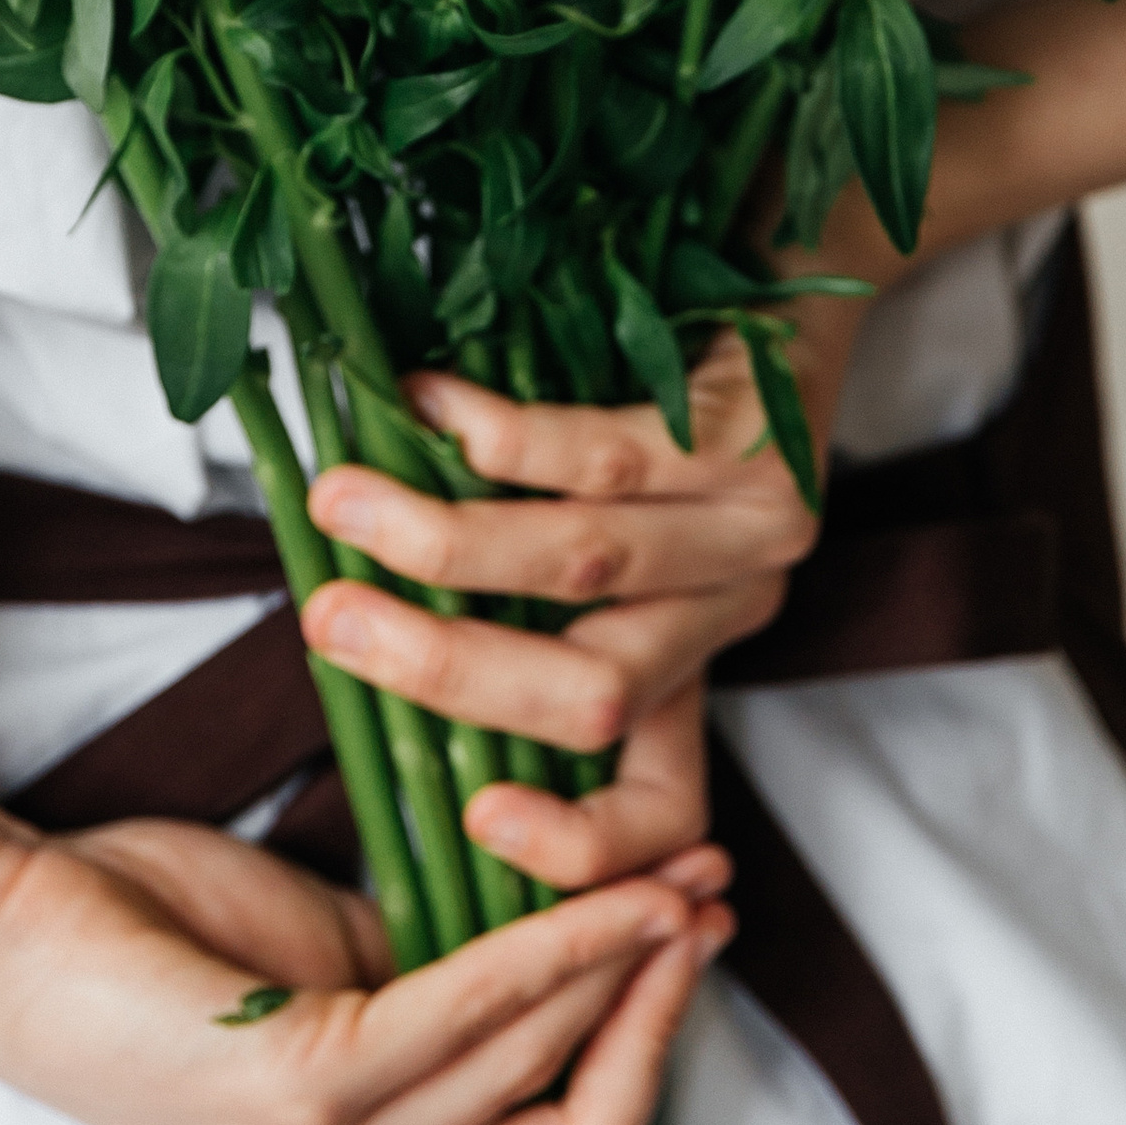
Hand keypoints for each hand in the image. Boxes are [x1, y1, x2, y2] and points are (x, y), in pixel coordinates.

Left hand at [0, 811, 732, 1124]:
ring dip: (633, 967)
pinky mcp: (296, 1089)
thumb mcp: (341, 998)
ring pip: (544, 1086)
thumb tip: (584, 972)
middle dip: (662, 1043)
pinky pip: (477, 1019)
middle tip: (703, 927)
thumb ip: (453, 1019)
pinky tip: (607, 887)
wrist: (12, 925)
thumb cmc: (162, 947)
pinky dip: (563, 946)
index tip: (654, 1110)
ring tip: (683, 877)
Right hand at [301, 319, 849, 893]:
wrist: (798, 278)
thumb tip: (347, 624)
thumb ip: (506, 596)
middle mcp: (731, 611)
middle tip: (327, 621)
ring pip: (583, 569)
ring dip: (441, 545)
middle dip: (442, 670)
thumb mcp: (604, 529)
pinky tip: (425, 402)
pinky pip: (603, 453)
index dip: (579, 846)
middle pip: (592, 697)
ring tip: (341, 501)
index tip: (474, 822)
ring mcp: (750, 529)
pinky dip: (495, 436)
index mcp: (692, 661)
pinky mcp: (749, 436)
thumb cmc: (663, 405)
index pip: (662, 807)